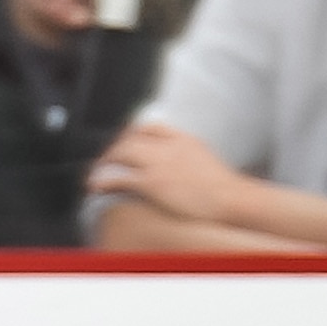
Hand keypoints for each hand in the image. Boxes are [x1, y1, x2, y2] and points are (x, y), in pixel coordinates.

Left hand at [87, 123, 251, 224]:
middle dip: (113, 149)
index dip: (131, 134)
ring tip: (95, 175)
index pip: (150, 127)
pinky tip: (95, 188)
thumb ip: (187, 158)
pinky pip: (120, 177)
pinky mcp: (153, 182)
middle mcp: (168, 146)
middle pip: (131, 137)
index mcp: (183, 139)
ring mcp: (160, 163)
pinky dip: (104, 181)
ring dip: (104, 163)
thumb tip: (178, 167)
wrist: (231, 198)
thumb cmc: (223, 189)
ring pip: (122, 153)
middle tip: (104, 163)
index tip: (122, 144)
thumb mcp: (204, 162)